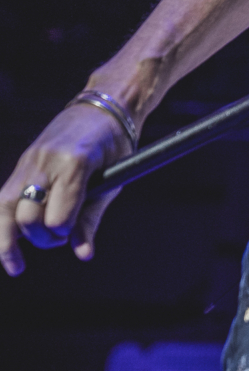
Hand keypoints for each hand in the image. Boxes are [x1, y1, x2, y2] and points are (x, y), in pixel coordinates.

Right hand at [1, 104, 129, 275]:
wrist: (104, 106)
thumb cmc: (115, 144)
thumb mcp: (114, 180)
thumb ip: (92, 217)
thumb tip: (83, 254)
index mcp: (75, 163)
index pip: (57, 215)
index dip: (63, 233)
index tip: (71, 236)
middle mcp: (46, 162)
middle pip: (27, 215)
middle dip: (41, 237)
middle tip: (58, 239)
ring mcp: (30, 162)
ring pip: (4, 207)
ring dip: (8, 239)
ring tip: (15, 263)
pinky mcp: (23, 164)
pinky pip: (4, 197)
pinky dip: (3, 222)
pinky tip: (6, 243)